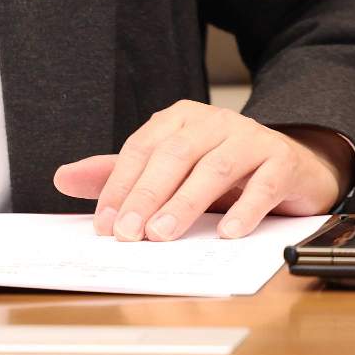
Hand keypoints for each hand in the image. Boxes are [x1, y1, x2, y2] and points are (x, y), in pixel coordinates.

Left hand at [53, 101, 351, 241]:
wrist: (293, 163)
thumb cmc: (223, 170)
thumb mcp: (170, 171)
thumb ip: (120, 174)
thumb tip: (62, 178)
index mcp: (179, 119)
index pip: (140, 149)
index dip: (119, 186)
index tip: (103, 224)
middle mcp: (212, 121)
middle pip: (173, 157)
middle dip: (146, 196)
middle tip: (127, 233)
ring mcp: (249, 137)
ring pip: (214, 169)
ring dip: (185, 203)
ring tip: (163, 234)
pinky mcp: (281, 160)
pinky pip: (262, 185)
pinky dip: (244, 209)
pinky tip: (228, 233)